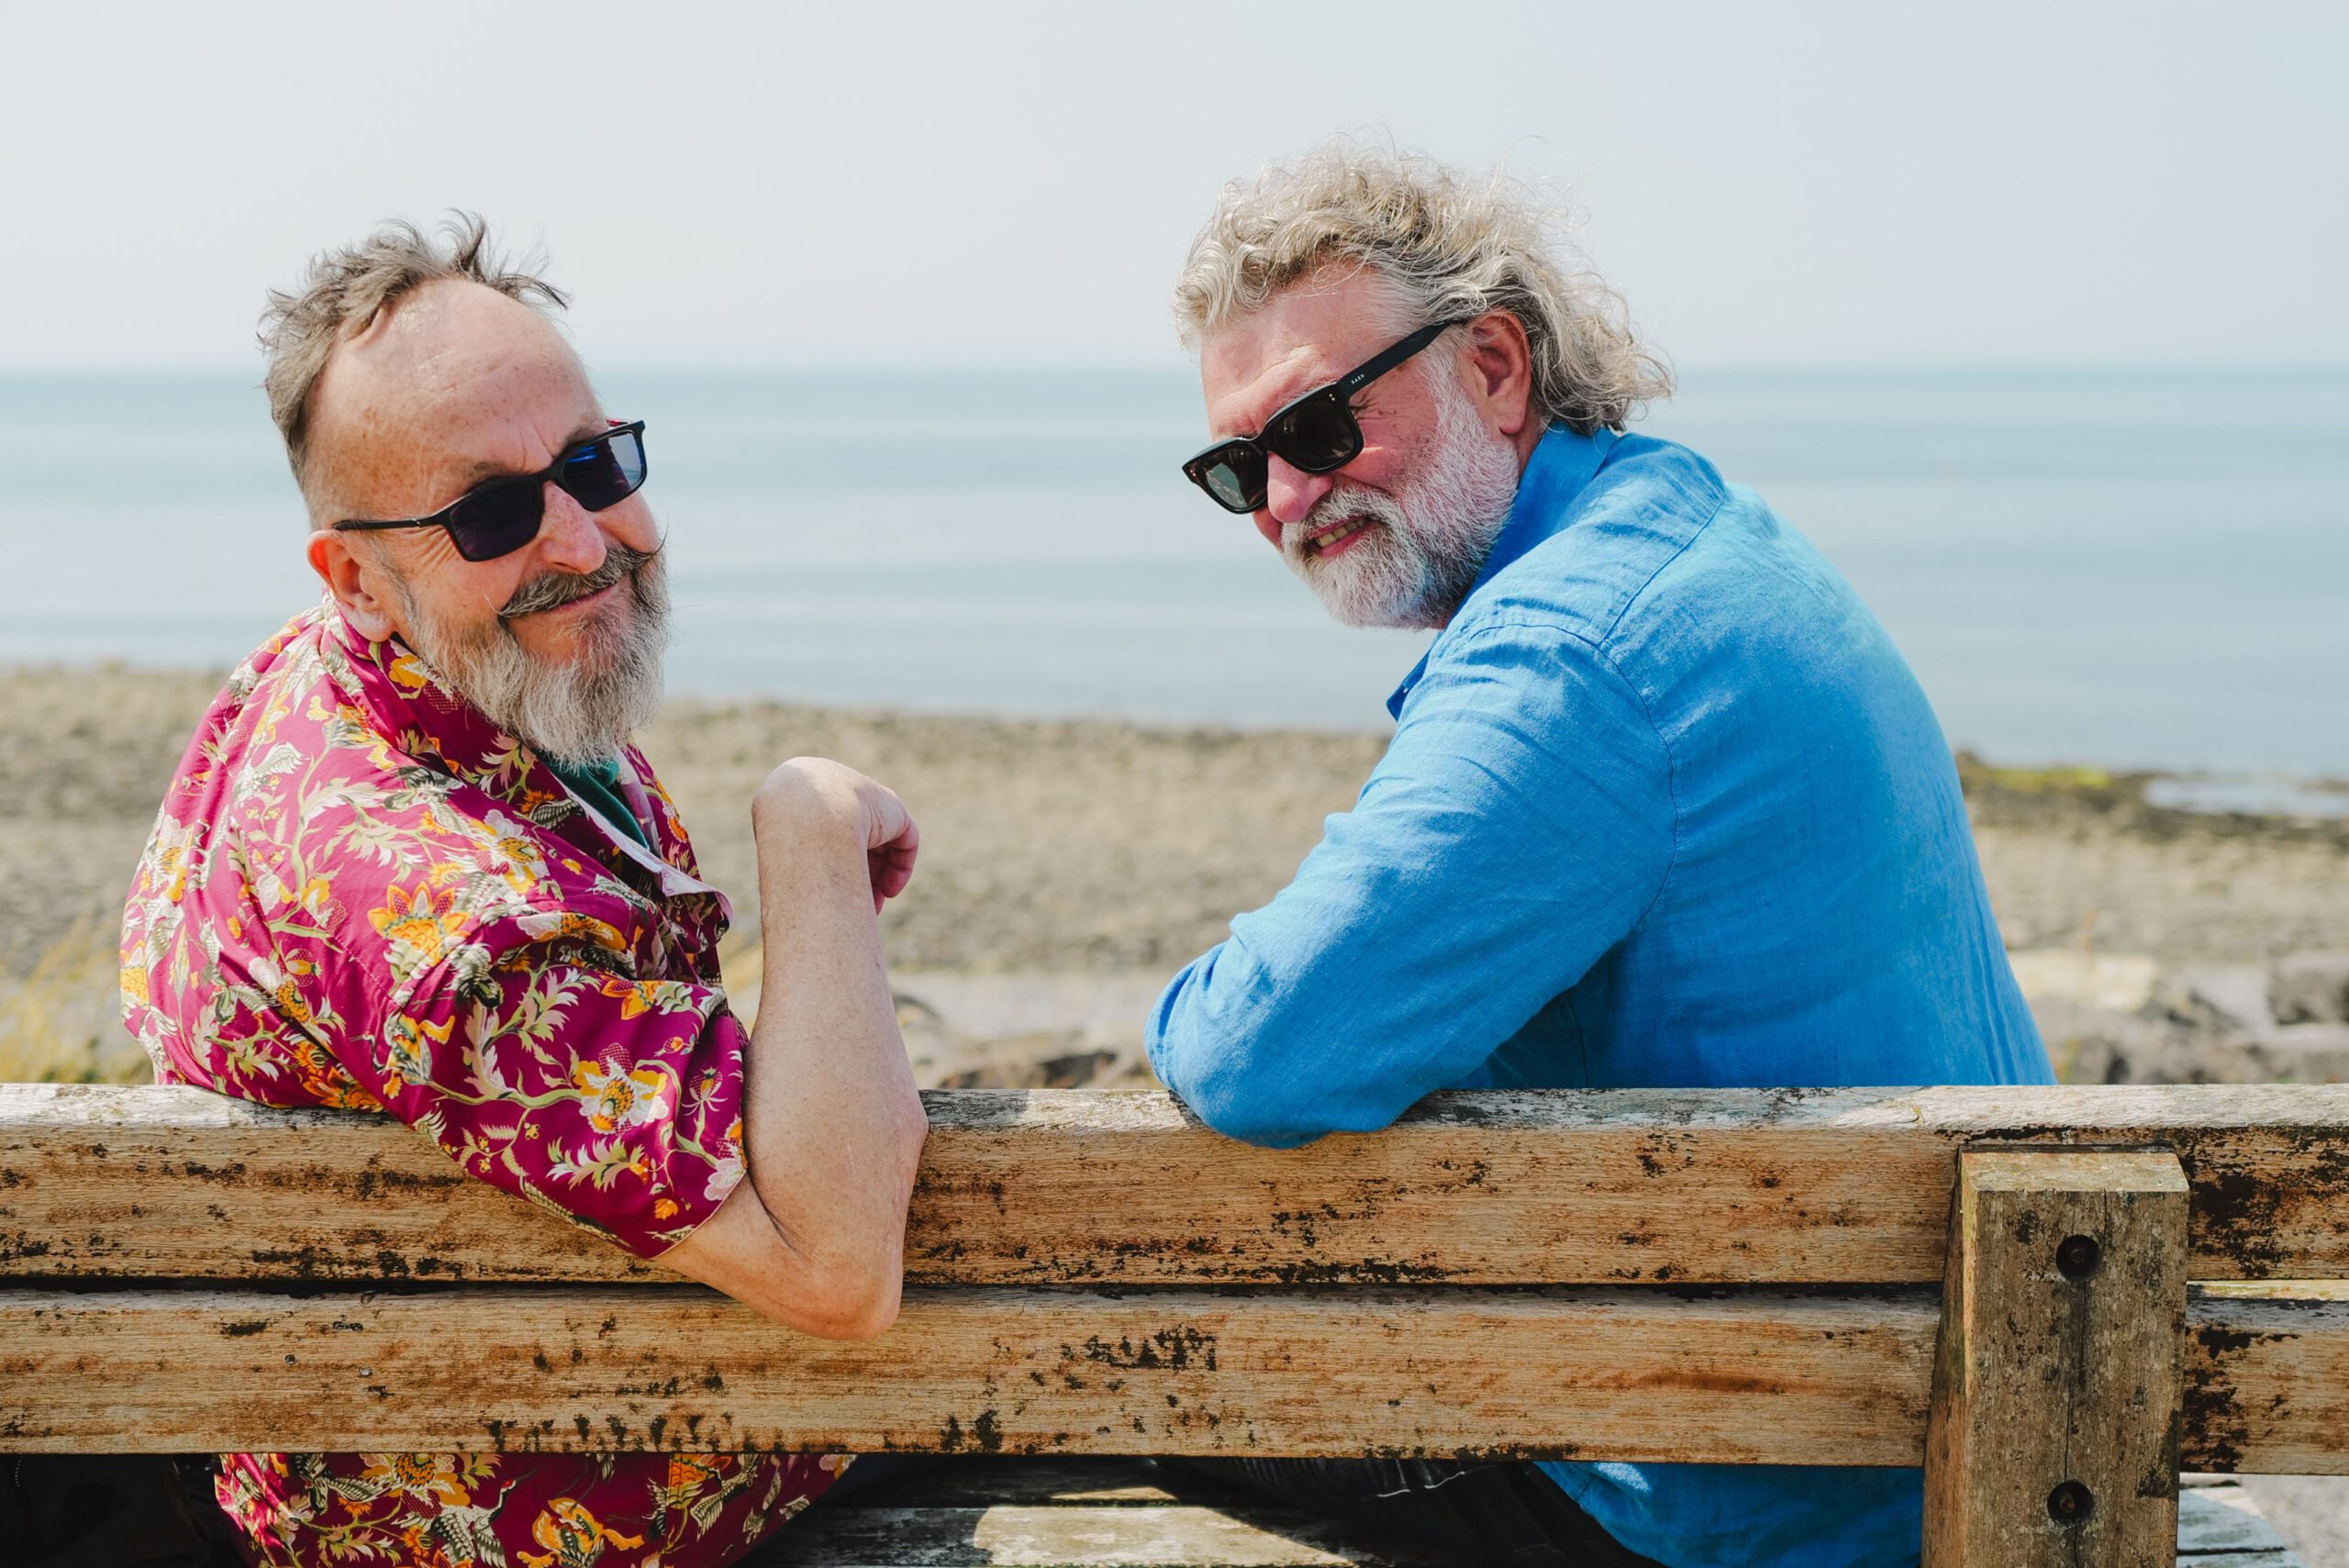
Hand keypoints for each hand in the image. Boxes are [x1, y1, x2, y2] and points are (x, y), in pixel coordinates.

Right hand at [753, 758, 919, 911]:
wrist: (806, 813)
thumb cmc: (786, 836)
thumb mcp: (779, 847)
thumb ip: (794, 861)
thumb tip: (791, 890)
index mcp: (806, 794)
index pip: (826, 834)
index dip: (831, 867)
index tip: (826, 893)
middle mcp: (839, 791)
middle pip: (856, 841)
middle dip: (858, 877)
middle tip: (856, 906)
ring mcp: (867, 799)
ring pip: (881, 846)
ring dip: (878, 879)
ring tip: (873, 906)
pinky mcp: (893, 809)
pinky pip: (903, 840)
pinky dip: (899, 868)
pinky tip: (889, 891)